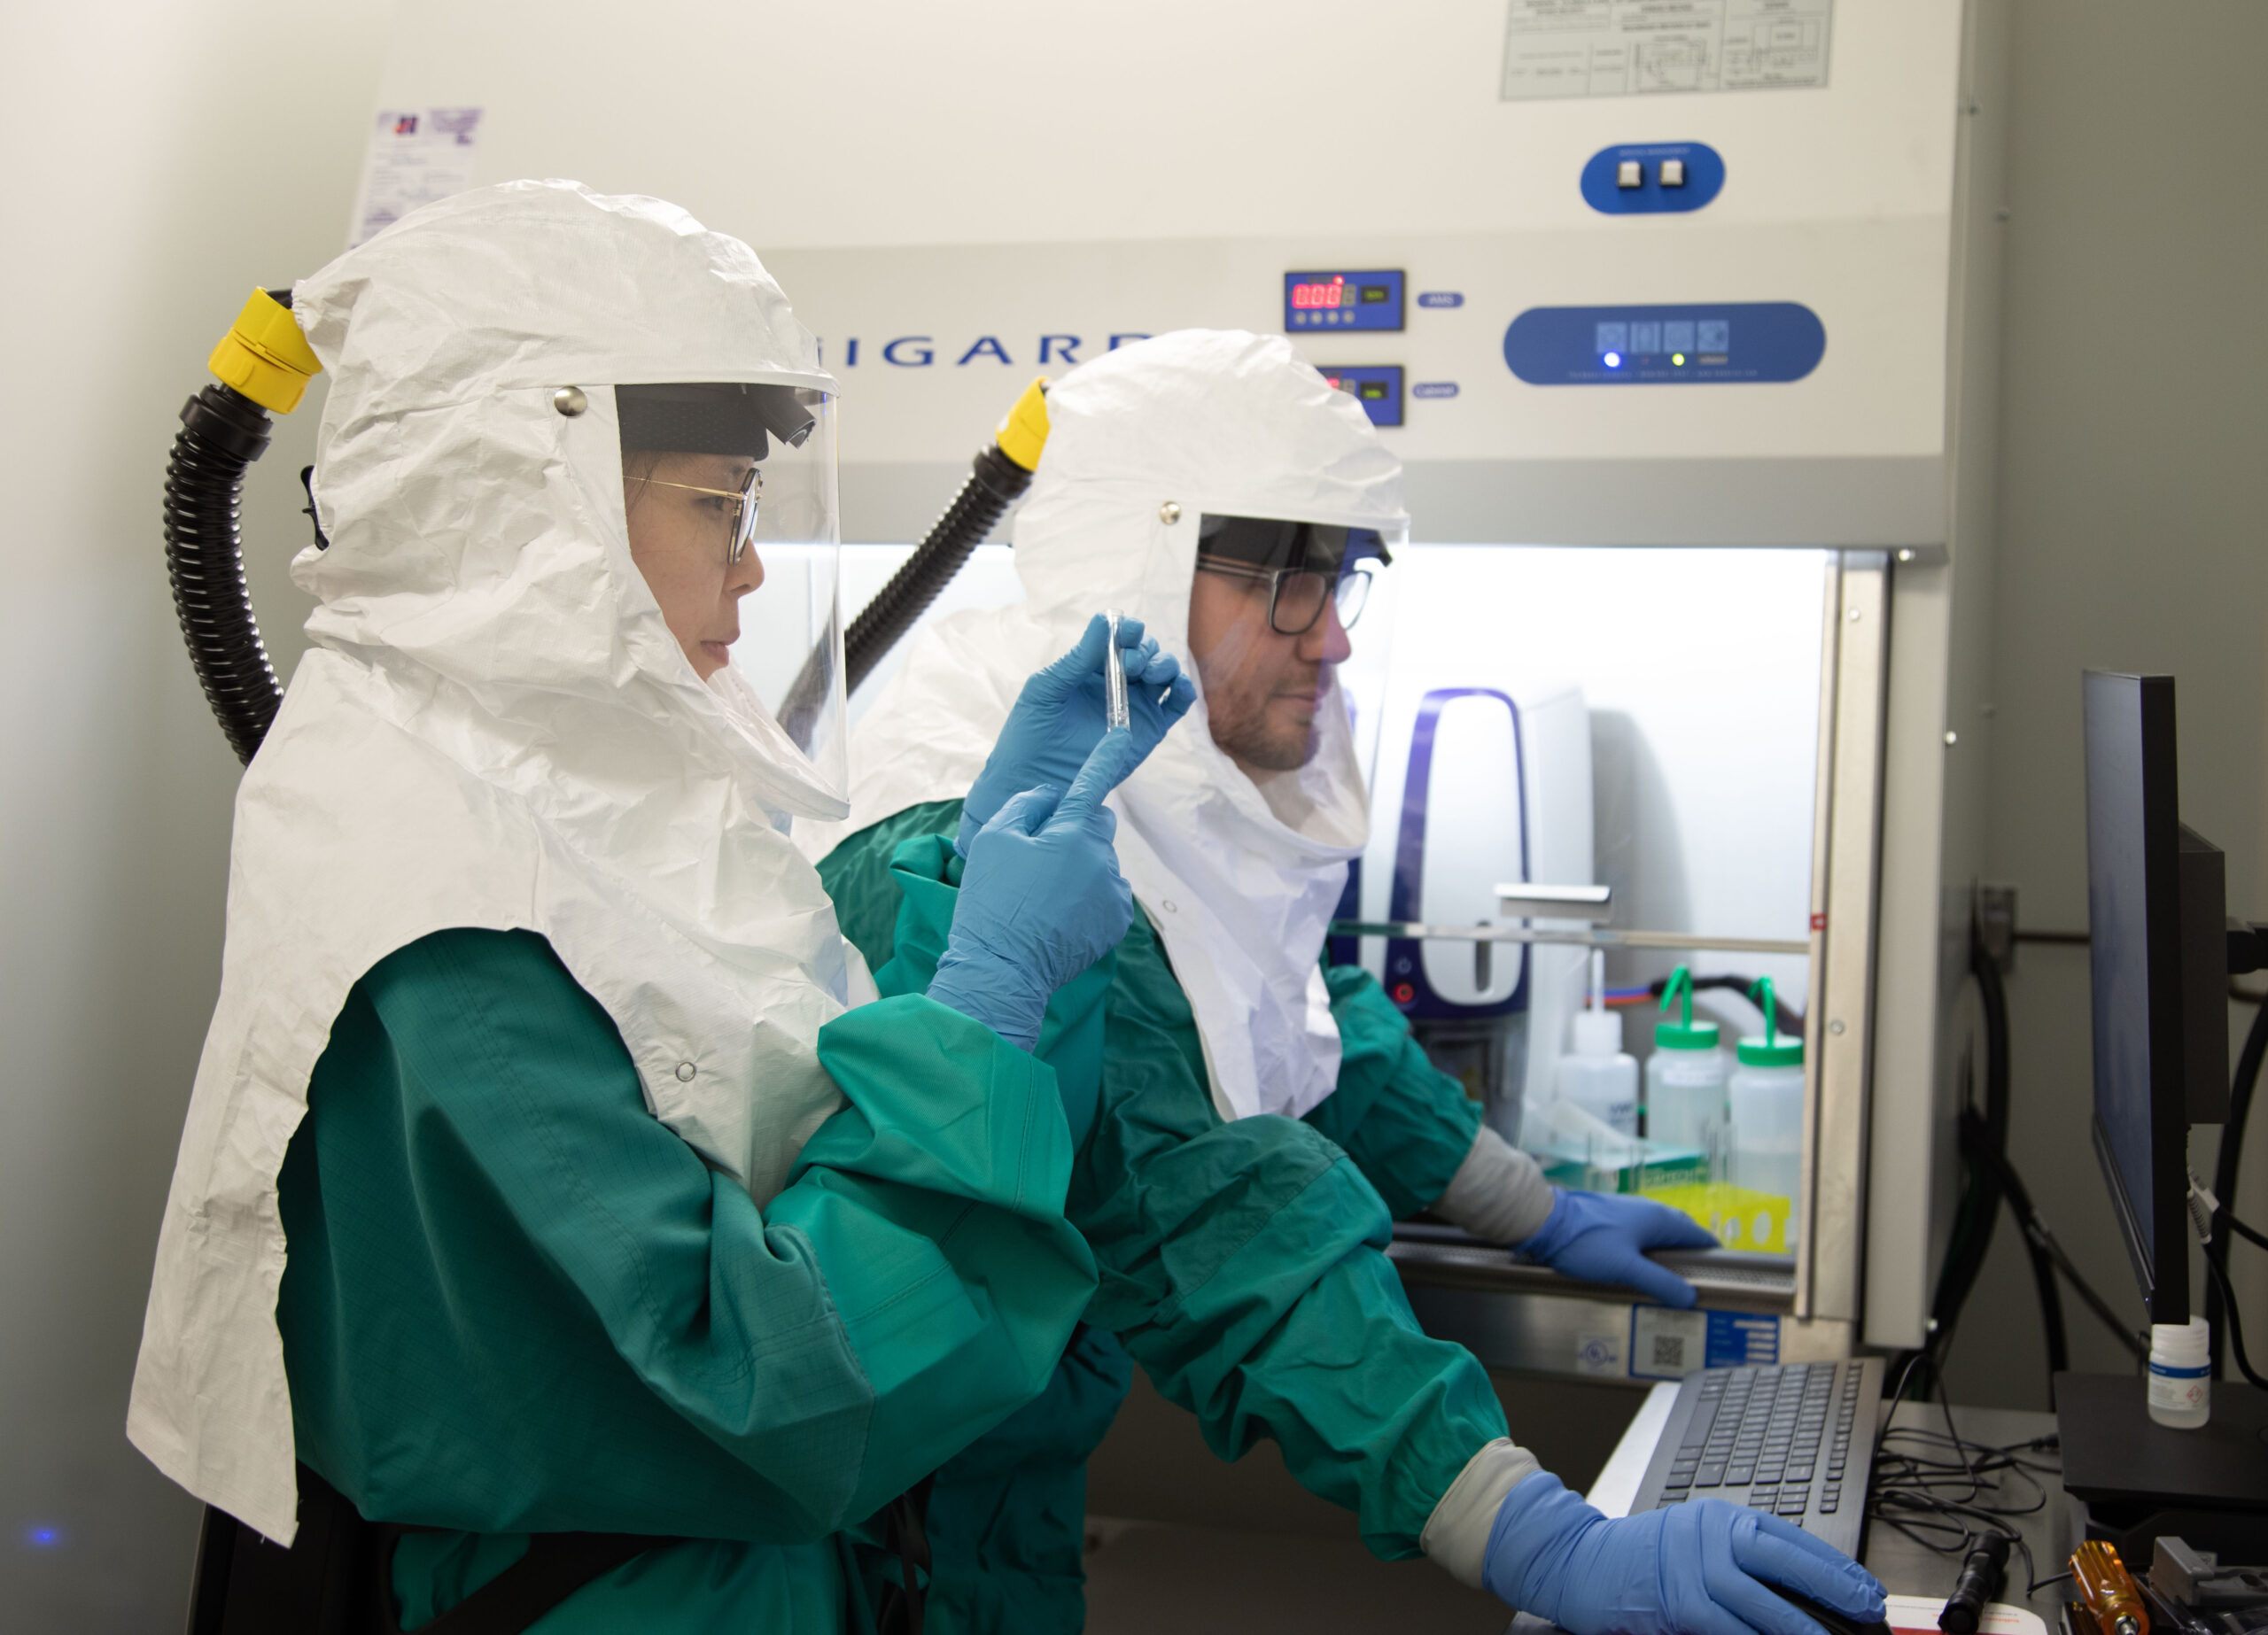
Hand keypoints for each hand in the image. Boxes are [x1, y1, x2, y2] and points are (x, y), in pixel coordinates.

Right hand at [927, 731, 1143, 1050]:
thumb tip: (1051, 795)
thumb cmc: (992, 903)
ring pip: (1100, 861)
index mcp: (1071, 833)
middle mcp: (1102, 858)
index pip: (1092, 784)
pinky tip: (1059, 914)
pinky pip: (1107, 892)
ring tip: (1042, 897)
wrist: (1003, 970)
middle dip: (1073, 830)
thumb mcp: (993, 841)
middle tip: (1036, 859)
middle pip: (1095, 825)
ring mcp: (1113, 891)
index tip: (1121, 734)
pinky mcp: (1117, 921)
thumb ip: (1026, 805)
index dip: (1104, 757)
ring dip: (1080, 867)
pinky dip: (1089, 896)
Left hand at [958, 613, 1195, 853]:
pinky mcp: (1150, 729)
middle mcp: (1117, 681)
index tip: (1128, 631)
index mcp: (1091, 666)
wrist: (1038, 779)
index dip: (1127, 630)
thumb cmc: (1031, 732)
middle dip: (1144, 650)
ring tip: (1149, 673)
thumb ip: (1078, 657)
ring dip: (1164, 664)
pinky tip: (1177, 686)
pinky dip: (1184, 690)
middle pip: (1146, 652)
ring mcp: (1136, 705)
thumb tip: (1103, 620)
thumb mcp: (1048, 688)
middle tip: (1130, 665)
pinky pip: (1176, 705)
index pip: (1118, 638)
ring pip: (1164, 673)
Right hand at [1483, 1474, 1885, 1634]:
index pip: (1790, 1539)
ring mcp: (1692, 1568)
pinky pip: (1727, 1629)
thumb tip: (1798, 1590)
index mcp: (1720, 1517)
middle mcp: (1710, 1536)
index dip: (1834, 1567)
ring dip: (1801, 1628)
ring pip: (1761, 1603)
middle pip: (1784, 1563)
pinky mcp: (1677, 1602)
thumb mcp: (1694, 1542)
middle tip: (1868, 1611)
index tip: (1867, 1591)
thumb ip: (1738, 1557)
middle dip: (1833, 1590)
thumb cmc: (1641, 1557)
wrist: (1580, 1561)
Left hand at [1516, 1189, 1715, 1307]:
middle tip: (1697, 1288)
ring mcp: (1630, 1213)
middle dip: (1692, 1260)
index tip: (1722, 1279)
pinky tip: (1642, 1273)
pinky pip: (1642, 1238)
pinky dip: (1649, 1255)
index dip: (1713, 1256)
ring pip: (1659, 1237)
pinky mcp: (1613, 1220)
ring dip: (1669, 1258)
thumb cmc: (1587, 1242)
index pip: (1699, 1236)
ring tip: (1672, 1286)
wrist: (1546, 1221)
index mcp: (1659, 1219)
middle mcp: (1649, 1211)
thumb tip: (1692, 1297)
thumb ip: (1660, 1282)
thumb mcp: (1626, 1267)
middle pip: (1681, 1236)